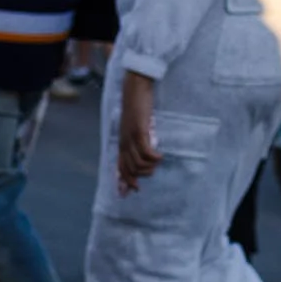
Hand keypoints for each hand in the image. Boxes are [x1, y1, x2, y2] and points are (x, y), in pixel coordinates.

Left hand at [117, 71, 161, 191]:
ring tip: (158, 160)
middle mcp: (124, 142)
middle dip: (142, 175)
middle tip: (153, 170)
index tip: (132, 192)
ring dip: (150, 166)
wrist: (135, 89)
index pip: (120, 168)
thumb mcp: (135, 126)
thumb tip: (144, 152)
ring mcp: (130, 137)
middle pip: (129, 169)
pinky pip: (146, 151)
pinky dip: (154, 157)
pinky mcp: (139, 131)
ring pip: (138, 163)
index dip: (125, 181)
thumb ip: (137, 139)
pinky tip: (160, 155)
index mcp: (122, 143)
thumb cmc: (137, 107)